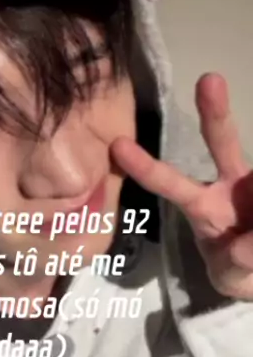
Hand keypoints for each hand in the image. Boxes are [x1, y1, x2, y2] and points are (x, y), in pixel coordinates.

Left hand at [111, 73, 252, 299]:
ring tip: (246, 244)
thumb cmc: (239, 267)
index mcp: (202, 204)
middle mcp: (230, 183)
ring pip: (252, 167)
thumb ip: (233, 266)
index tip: (118, 146)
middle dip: (214, 111)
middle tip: (208, 80)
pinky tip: (252, 243)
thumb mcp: (231, 276)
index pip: (170, 183)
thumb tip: (242, 247)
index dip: (146, 167)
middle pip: (221, 141)